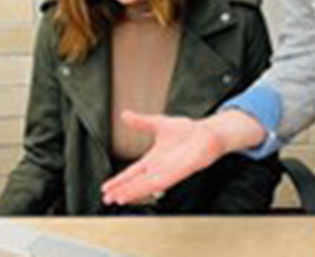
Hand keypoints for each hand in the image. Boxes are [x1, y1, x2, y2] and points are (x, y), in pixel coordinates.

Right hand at [101, 110, 226, 204]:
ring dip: (131, 192)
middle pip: (136, 183)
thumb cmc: (188, 131)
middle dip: (121, 190)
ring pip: (145, 186)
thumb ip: (141, 121)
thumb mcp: (159, 123)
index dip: (118, 180)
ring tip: (118, 198)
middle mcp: (159, 168)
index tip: (106, 187)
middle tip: (107, 198)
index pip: (132, 172)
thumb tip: (125, 115)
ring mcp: (168, 172)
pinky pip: (160, 183)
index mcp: (153, 159)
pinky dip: (148, 188)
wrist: (207, 133)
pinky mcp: (178, 172)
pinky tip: (139, 191)